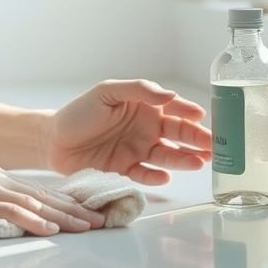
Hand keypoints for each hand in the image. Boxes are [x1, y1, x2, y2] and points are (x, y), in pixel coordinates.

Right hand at [0, 163, 105, 236]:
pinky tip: (52, 230)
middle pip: (43, 194)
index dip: (62, 201)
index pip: (36, 189)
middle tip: (100, 219)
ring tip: (87, 227)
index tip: (83, 210)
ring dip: (64, 217)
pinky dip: (35, 221)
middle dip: (73, 208)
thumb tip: (2, 217)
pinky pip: (13, 212)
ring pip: (35, 202)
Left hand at [43, 80, 212, 184]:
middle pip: (178, 134)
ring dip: (184, 159)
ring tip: (199, 162)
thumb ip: (139, 90)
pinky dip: (157, 176)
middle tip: (214, 146)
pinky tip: (165, 176)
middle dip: (197, 139)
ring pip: (167, 155)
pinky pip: (146, 174)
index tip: (201, 116)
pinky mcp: (126, 170)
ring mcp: (138, 150)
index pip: (173, 109)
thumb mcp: (107, 92)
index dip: (188, 112)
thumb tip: (169, 95)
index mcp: (144, 107)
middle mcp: (146, 129)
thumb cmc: (80, 111)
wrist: (53, 140)